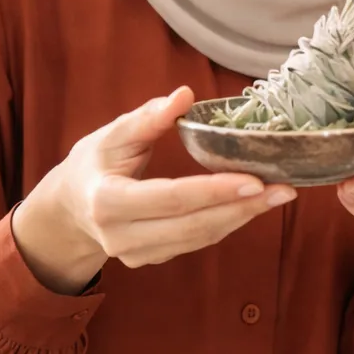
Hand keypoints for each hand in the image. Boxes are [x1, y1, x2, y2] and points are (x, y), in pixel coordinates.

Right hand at [12, 86, 296, 293]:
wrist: (70, 208)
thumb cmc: (94, 163)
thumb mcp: (112, 134)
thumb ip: (148, 117)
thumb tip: (185, 95)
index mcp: (107, 202)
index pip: (171, 198)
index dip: (214, 191)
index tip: (255, 179)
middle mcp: (121, 236)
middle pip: (192, 225)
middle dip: (242, 209)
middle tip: (284, 189)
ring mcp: (136, 254)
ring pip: (199, 238)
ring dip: (243, 217)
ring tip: (279, 195)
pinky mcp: (152, 259)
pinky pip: (196, 242)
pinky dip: (227, 223)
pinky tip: (254, 205)